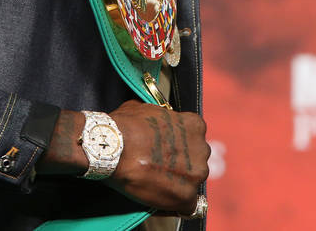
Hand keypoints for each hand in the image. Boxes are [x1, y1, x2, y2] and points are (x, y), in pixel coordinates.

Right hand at [36, 102, 209, 214]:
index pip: (194, 139)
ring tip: (155, 184)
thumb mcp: (146, 108)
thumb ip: (160, 116)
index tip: (166, 152)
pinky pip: (187, 206)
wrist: (114, 148)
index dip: (179, 146)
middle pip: (196, 161)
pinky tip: (160, 200)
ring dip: (178, 184)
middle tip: (159, 168)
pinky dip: (174, 205)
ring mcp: (196, 173)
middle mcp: (202, 148)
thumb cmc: (126, 127)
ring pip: (191, 182)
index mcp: (195, 125)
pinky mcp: (186, 196)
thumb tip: (154, 118)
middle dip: (181, 165)